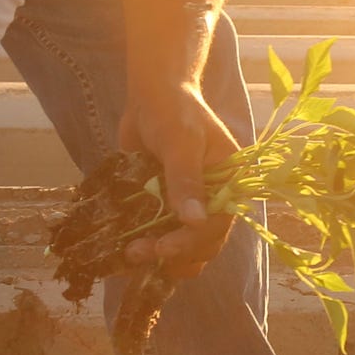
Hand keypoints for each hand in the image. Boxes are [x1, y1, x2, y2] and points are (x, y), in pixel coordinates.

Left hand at [118, 81, 236, 279]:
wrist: (151, 98)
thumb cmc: (173, 111)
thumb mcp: (180, 141)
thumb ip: (186, 180)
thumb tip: (195, 221)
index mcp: (230, 184)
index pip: (217, 225)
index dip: (192, 242)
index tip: (163, 249)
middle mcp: (214, 200)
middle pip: (202, 243)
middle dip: (173, 255)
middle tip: (138, 253)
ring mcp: (189, 206)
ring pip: (182, 246)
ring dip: (159, 257)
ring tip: (130, 254)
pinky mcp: (166, 208)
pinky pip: (160, 235)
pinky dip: (146, 246)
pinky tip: (124, 251)